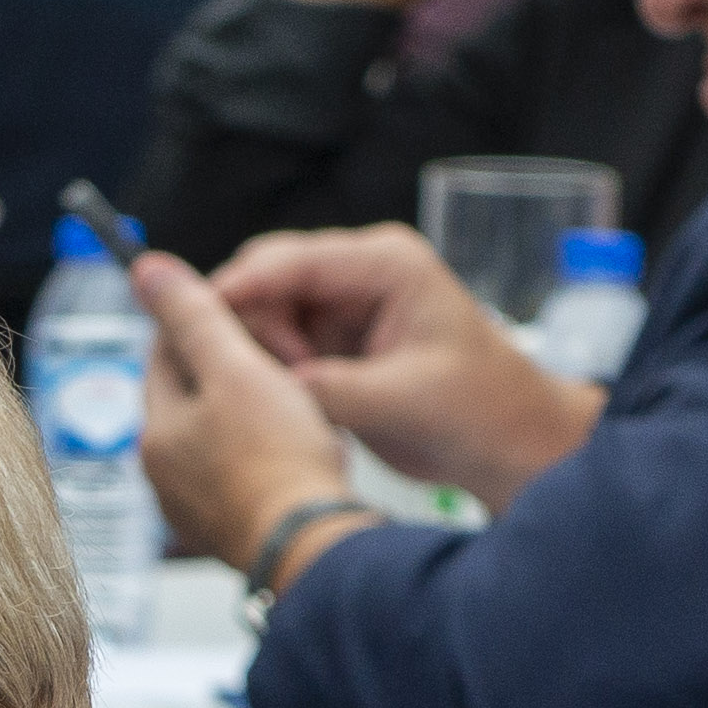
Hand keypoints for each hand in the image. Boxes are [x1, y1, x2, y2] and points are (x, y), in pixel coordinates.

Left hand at [136, 248, 355, 577]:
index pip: (162, 354)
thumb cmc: (277, 459)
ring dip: (247, 412)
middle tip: (273, 348)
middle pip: (190, 398)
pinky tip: (296, 447)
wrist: (311, 545)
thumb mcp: (235, 368)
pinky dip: (263, 452)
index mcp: (156, 432)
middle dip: (226, 368)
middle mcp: (164, 475)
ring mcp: (196, 507)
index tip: (237, 306)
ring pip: (217, 436)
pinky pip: (241, 474)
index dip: (199, 321)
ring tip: (290, 397)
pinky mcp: (232, 530)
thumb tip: (146, 270)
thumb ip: (193, 316)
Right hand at [205, 224, 600, 511]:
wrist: (513, 445)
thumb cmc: (481, 412)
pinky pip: (278, 342)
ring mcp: (346, 306)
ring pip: (264, 311)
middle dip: (243, 323)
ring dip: (254, 351)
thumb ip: (328, 388)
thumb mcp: (402, 402)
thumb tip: (260, 387)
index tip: (195, 323)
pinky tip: (274, 400)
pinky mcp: (336, 340)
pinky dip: (266, 368)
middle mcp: (361, 273)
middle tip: (243, 379)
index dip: (237, 289)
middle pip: (267, 276)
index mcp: (386, 265)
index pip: (291, 261)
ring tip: (275, 397)